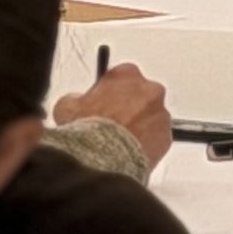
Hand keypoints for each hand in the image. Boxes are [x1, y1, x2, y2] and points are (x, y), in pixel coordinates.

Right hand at [53, 62, 169, 169]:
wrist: (103, 158)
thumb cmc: (88, 130)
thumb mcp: (66, 106)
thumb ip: (75, 98)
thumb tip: (74, 102)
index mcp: (126, 75)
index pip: (120, 77)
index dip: (109, 93)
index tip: (103, 105)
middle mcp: (149, 89)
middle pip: (139, 96)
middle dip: (128, 109)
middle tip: (112, 125)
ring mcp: (160, 113)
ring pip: (150, 118)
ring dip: (138, 128)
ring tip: (118, 144)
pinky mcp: (166, 137)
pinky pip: (156, 140)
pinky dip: (145, 146)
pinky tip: (128, 154)